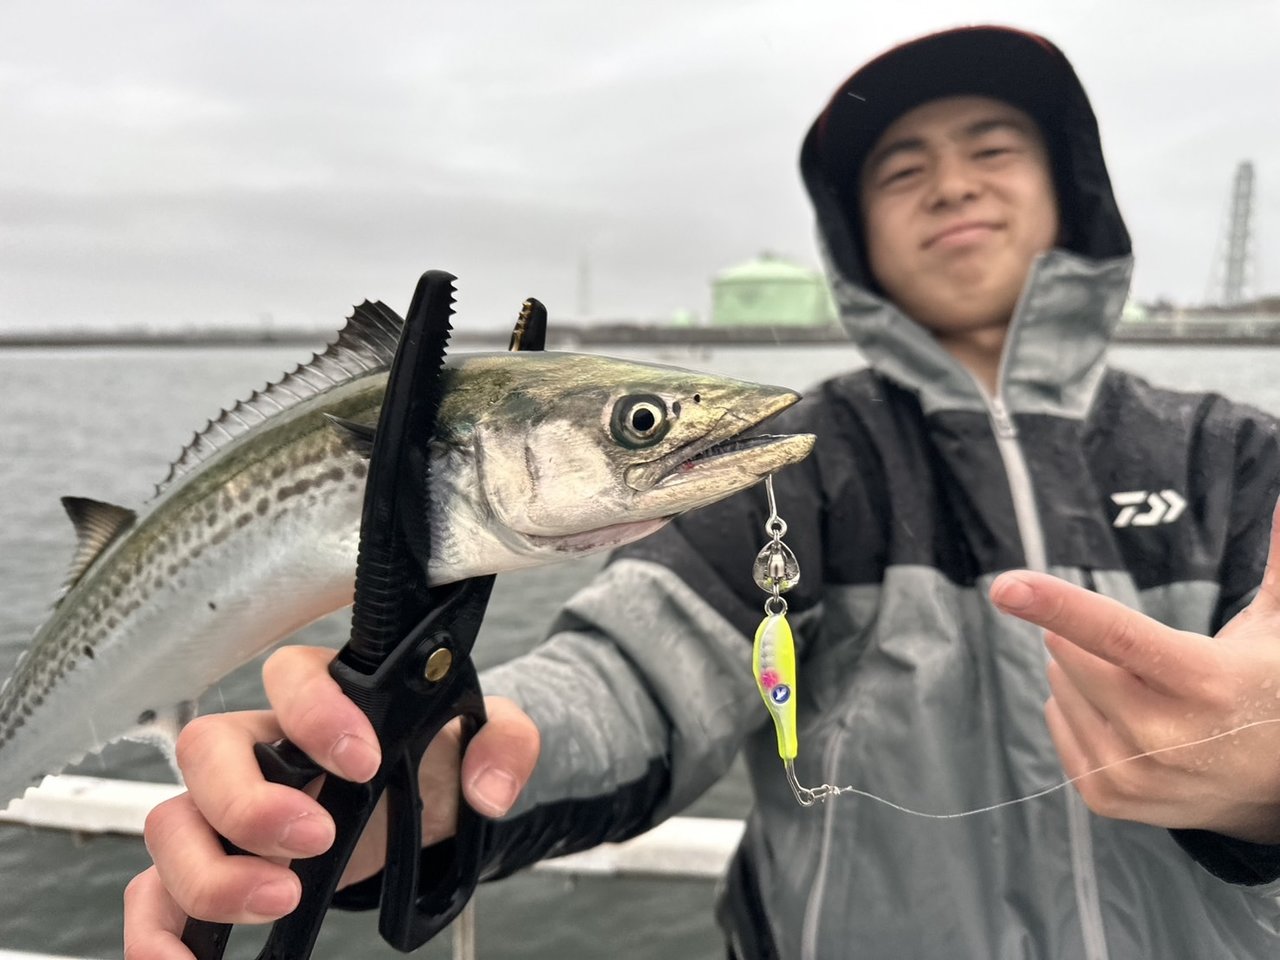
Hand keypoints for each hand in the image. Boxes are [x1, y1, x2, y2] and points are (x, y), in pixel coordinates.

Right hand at [122, 645, 539, 959]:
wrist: (425, 800)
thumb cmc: (436, 753)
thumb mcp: (487, 732)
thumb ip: (504, 742)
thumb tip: (490, 786)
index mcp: (323, 697)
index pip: (291, 675)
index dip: (315, 712)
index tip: (363, 759)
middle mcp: (262, 744)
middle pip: (210, 749)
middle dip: (252, 801)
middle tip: (315, 840)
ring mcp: (230, 807)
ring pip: (174, 822)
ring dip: (210, 871)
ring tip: (278, 900)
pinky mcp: (219, 865)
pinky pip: (156, 891)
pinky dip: (158, 930)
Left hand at [990, 506, 1279, 842]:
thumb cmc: (1270, 689)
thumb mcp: (1279, 626)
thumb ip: (1279, 561)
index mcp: (1204, 681)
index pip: (1117, 635)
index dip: (1057, 605)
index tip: (1004, 586)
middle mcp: (1164, 734)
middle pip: (1073, 657)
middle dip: (1085, 640)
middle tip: (1138, 656)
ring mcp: (1134, 772)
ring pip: (1058, 689)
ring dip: (1080, 675)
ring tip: (1141, 690)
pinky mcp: (1109, 798)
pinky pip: (1055, 727)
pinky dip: (1072, 710)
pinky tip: (1118, 717)